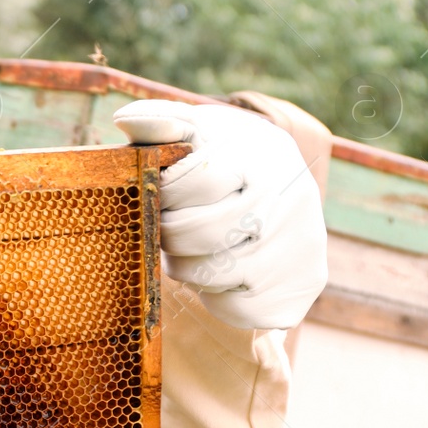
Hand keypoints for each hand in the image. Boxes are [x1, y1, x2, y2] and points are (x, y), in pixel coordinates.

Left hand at [113, 99, 326, 329]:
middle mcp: (290, 200)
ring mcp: (301, 246)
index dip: (167, 193)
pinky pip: (237, 308)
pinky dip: (216, 298)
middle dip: (170, 235)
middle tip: (169, 229)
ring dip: (186, 267)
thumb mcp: (200, 131)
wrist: (286, 192)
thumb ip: (162, 123)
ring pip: (213, 274)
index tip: (166, 192)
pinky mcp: (302, 286)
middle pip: (201, 233)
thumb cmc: (227, 158)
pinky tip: (221, 273)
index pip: (196, 181)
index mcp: (263, 155)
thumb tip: (124, 120)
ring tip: (191, 250)